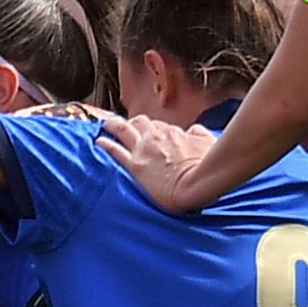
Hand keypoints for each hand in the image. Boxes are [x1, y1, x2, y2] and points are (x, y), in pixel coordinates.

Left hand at [98, 110, 213, 213]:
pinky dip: (106, 144)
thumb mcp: (208, 143)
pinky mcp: (134, 166)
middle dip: (133, 123)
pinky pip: (115, 151)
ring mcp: (143, 150)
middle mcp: (156, 137)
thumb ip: (200, 134)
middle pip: (140, 123)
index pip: (160, 126)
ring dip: (113, 125)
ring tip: (106, 124)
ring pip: (123, 130)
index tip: (153, 134)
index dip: (155, 129)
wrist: (197, 184)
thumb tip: (194, 129)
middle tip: (128, 126)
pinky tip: (99, 141)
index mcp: (173, 132)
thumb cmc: (207, 166)